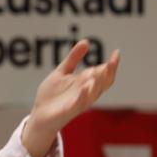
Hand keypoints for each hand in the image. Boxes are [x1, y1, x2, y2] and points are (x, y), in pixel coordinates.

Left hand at [23, 41, 120, 156]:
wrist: (39, 115)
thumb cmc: (52, 95)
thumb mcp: (62, 73)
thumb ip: (73, 58)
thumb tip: (86, 41)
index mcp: (86, 84)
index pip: (104, 75)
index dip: (112, 65)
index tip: (116, 53)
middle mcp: (86, 94)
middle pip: (102, 84)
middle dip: (108, 73)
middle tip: (112, 62)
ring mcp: (78, 103)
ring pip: (92, 94)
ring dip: (97, 83)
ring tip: (99, 71)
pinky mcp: (67, 111)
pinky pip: (78, 104)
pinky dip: (82, 96)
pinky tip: (85, 87)